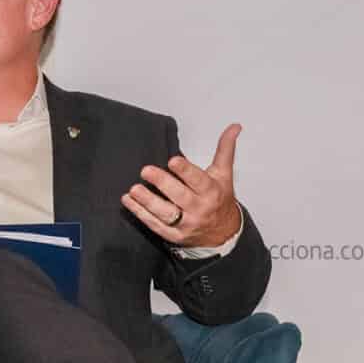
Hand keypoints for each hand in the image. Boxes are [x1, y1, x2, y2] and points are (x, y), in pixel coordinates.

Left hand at [122, 123, 242, 248]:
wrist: (222, 232)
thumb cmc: (219, 199)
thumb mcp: (224, 173)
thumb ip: (225, 149)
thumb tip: (234, 127)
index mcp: (212, 192)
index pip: (199, 181)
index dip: (186, 171)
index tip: (173, 160)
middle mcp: (200, 209)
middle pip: (180, 196)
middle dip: (162, 183)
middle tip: (146, 171)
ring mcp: (186, 224)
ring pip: (165, 214)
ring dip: (147, 201)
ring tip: (134, 189)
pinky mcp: (174, 235)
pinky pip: (155, 225)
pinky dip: (140, 213)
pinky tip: (129, 201)